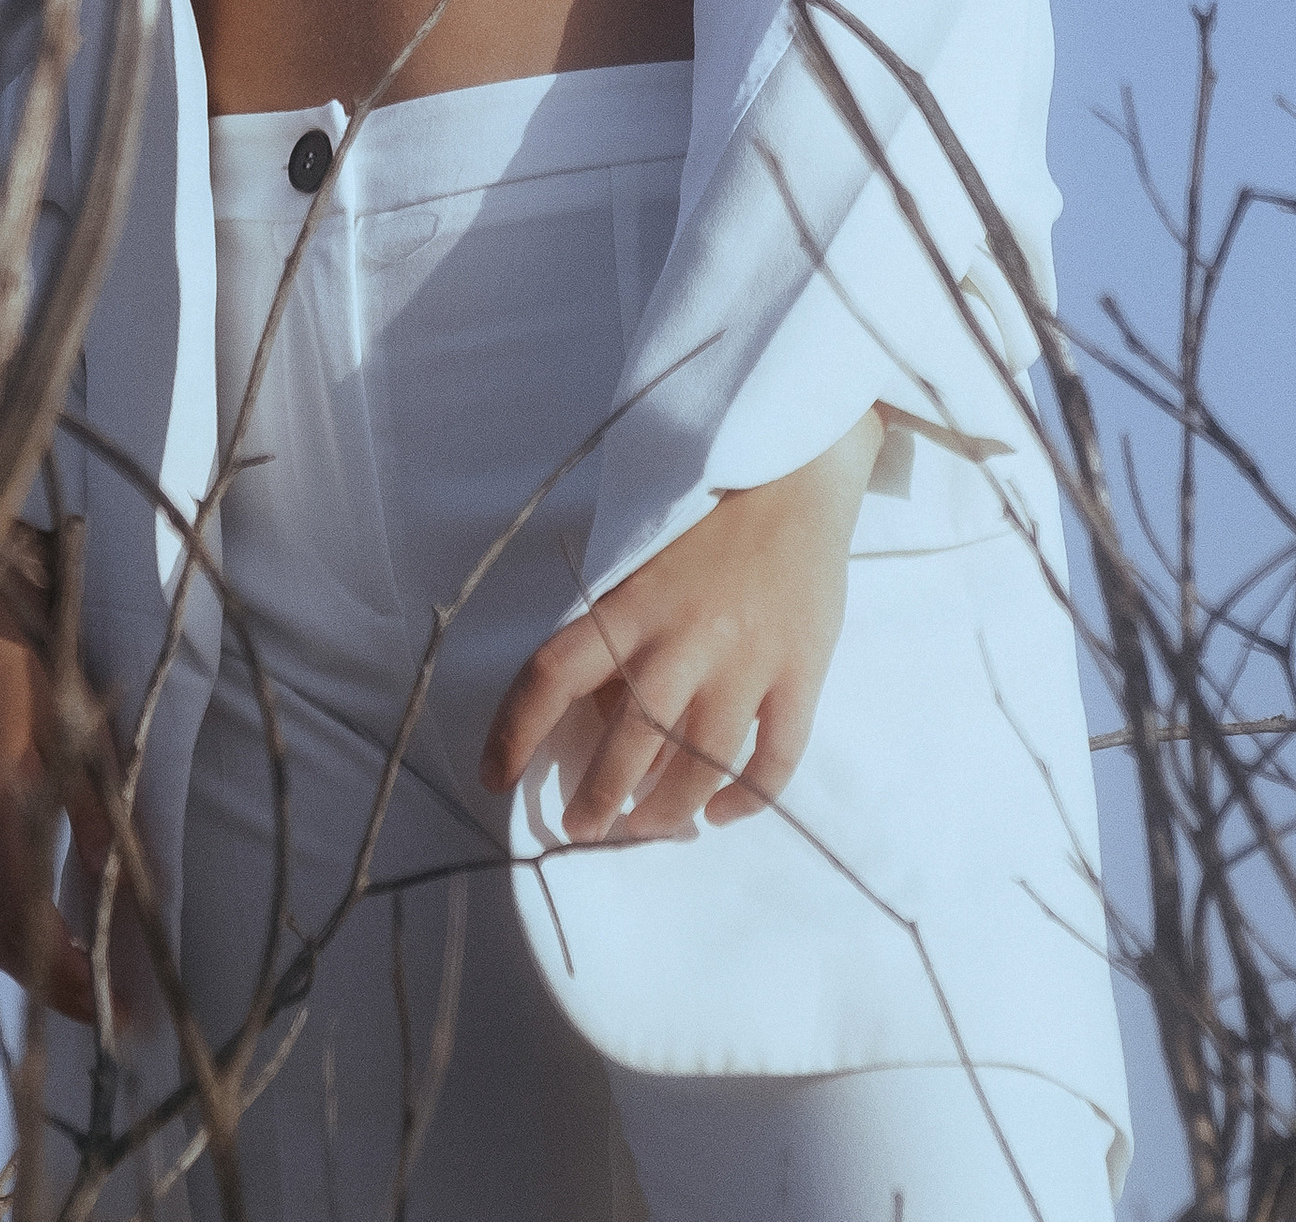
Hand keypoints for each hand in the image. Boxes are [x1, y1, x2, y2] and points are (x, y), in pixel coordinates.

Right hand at [0, 603, 117, 1023]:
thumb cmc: (28, 664)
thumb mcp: (72, 732)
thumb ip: (94, 808)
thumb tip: (123, 884)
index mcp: (0, 819)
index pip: (32, 930)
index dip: (72, 979)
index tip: (117, 1010)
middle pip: (7, 943)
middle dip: (56, 991)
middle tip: (110, 1018)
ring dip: (36, 967)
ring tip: (85, 992)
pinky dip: (17, 933)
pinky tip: (48, 936)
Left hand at [480, 409, 882, 843]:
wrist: (797, 466)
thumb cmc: (708, 507)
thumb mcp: (641, 556)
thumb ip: (617, 626)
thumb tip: (599, 712)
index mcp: (631, 603)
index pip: (551, 676)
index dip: (513, 735)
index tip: (495, 779)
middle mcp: (683, 640)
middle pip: (626, 746)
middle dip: (596, 803)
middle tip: (583, 829)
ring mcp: (745, 662)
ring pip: (697, 769)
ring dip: (664, 814)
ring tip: (645, 829)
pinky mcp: (800, 672)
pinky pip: (773, 760)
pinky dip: (745, 799)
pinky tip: (721, 812)